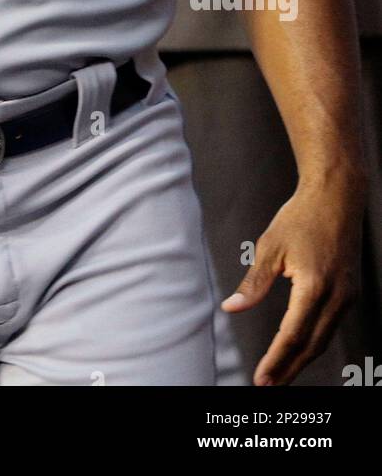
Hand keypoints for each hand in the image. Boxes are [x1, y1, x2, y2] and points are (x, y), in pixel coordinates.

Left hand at [221, 172, 364, 385]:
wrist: (337, 196)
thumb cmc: (300, 217)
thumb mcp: (270, 247)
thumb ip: (254, 283)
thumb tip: (232, 308)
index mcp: (315, 286)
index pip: (293, 335)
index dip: (276, 360)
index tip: (261, 379)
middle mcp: (337, 296)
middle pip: (312, 345)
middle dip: (289, 368)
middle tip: (267, 385)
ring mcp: (348, 295)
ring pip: (325, 338)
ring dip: (303, 358)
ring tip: (281, 373)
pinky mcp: (350, 291)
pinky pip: (332, 325)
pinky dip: (315, 341)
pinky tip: (300, 347)